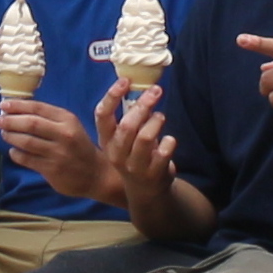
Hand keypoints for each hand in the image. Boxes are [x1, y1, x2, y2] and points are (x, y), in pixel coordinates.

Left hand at [0, 89, 103, 200]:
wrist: (97, 174)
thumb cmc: (79, 147)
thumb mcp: (71, 126)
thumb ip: (50, 118)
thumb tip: (19, 110)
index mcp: (68, 120)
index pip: (38, 108)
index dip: (18, 106)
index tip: (4, 105)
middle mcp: (64, 134)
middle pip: (31, 124)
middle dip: (11, 121)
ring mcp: (58, 153)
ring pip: (27, 142)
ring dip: (11, 136)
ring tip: (4, 134)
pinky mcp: (52, 170)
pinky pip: (27, 160)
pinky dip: (16, 154)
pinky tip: (13, 151)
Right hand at [94, 73, 177, 206]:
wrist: (145, 192)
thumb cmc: (134, 156)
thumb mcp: (124, 139)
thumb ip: (129, 117)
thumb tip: (138, 86)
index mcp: (107, 141)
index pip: (102, 116)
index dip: (112, 96)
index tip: (125, 81)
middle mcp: (117, 154)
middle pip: (127, 125)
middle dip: (143, 104)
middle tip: (156, 91)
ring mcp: (135, 166)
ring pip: (146, 137)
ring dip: (156, 122)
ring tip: (160, 117)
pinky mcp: (154, 173)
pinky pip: (164, 151)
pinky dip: (169, 142)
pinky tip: (169, 140)